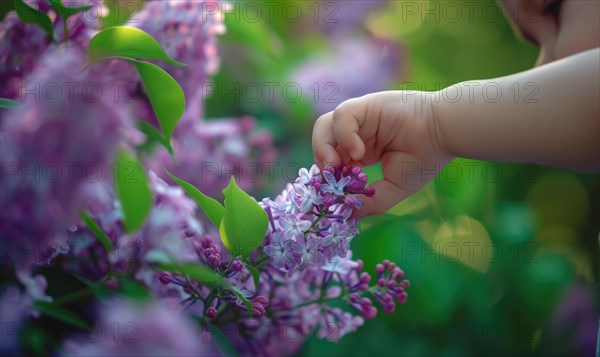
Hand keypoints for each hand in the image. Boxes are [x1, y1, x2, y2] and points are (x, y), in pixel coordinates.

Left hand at [312, 91, 453, 217]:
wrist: (445, 136)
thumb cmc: (424, 160)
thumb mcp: (393, 189)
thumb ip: (369, 202)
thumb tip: (346, 217)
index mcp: (360, 151)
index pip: (329, 161)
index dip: (326, 177)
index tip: (331, 194)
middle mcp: (356, 133)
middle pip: (321, 143)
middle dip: (321, 164)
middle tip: (331, 181)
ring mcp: (360, 118)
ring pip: (323, 127)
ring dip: (323, 148)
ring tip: (335, 167)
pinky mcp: (365, 105)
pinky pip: (342, 117)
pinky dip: (344, 136)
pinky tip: (359, 153)